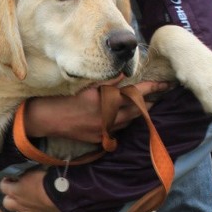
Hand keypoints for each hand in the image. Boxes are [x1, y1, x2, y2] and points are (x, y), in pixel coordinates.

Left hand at [0, 170, 63, 211]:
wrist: (61, 193)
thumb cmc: (46, 179)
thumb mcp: (32, 170)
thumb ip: (25, 172)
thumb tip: (22, 170)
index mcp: (15, 191)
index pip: (3, 187)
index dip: (5, 182)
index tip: (11, 178)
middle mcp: (20, 205)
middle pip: (7, 204)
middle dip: (10, 198)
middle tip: (17, 193)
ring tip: (25, 207)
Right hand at [25, 80, 169, 142]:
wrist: (45, 119)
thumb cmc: (62, 98)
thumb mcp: (84, 84)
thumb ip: (107, 80)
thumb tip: (124, 72)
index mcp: (106, 101)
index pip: (136, 93)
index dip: (152, 88)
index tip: (166, 85)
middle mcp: (108, 117)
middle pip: (137, 110)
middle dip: (149, 102)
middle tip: (159, 95)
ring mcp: (103, 130)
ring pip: (129, 122)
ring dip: (138, 113)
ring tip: (146, 105)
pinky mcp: (98, 139)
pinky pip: (117, 131)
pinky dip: (123, 123)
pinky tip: (124, 118)